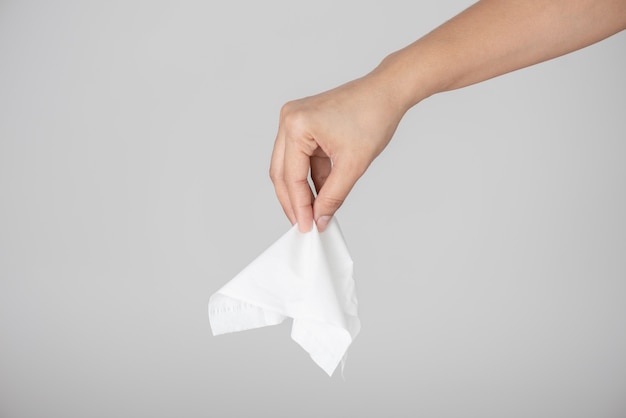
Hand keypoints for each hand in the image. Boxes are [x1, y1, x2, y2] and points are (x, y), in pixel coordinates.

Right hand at [270, 71, 406, 231]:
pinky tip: (320, 195)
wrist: (387, 92)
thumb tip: (320, 218)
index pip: (292, 176)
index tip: (307, 227)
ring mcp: (295, 121)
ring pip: (290, 167)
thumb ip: (333, 196)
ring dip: (302, 191)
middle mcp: (289, 119)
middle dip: (294, 201)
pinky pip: (302, 158)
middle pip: (282, 172)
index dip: (299, 206)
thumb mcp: (353, 164)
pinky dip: (311, 177)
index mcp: (297, 125)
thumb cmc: (373, 115)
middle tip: (305, 224)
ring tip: (314, 213)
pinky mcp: (304, 125)